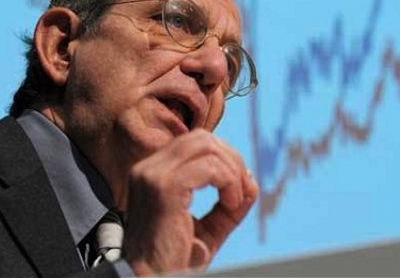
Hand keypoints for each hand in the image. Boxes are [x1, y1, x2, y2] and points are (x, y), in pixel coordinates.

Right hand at [121, 129, 258, 274]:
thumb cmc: (175, 261)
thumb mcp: (208, 229)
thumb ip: (228, 206)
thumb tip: (252, 183)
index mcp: (152, 173)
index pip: (194, 143)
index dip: (224, 158)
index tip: (238, 189)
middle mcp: (148, 168)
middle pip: (202, 138)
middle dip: (231, 159)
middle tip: (241, 192)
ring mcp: (153, 175)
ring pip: (207, 147)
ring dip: (232, 172)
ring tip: (235, 201)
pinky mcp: (163, 187)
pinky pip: (209, 167)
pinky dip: (228, 181)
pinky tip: (230, 203)